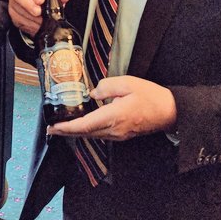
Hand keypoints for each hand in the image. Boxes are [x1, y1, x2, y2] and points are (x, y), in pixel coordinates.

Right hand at [8, 0, 70, 36]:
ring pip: (18, 10)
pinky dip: (28, 25)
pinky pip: (18, 21)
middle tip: (38, 12)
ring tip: (42, 22)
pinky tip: (37, 26)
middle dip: (29, 5)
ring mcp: (13, 1)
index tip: (41, 0)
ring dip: (30, 18)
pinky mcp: (12, 13)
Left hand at [45, 76, 176, 141]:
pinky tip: (81, 126)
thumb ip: (107, 87)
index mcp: (113, 116)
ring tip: (61, 127)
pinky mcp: (122, 135)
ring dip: (75, 133)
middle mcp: (113, 130)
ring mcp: (118, 135)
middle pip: (84, 134)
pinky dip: (86, 132)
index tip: (53, 126)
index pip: (84, 125)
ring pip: (91, 136)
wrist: (170, 111)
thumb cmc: (150, 96)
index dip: (66, 127)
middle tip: (50, 129)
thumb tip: (93, 94)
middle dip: (65, 132)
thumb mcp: (128, 83)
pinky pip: (100, 135)